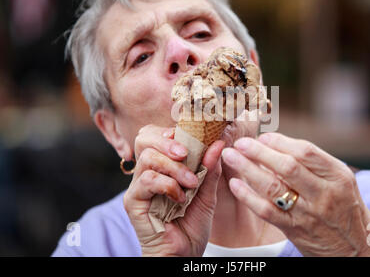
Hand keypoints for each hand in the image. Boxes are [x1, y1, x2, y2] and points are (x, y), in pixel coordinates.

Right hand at [123, 125, 224, 255]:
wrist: (183, 255)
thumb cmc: (192, 225)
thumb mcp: (207, 193)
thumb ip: (210, 168)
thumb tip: (218, 142)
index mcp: (161, 167)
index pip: (155, 135)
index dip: (170, 132)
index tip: (192, 139)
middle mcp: (146, 173)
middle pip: (144, 138)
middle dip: (168, 141)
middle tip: (186, 154)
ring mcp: (138, 187)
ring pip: (148, 158)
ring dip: (174, 168)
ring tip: (191, 183)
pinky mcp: (133, 202)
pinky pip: (146, 181)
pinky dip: (168, 185)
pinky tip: (180, 198)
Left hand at [222, 132, 369, 256]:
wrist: (354, 247)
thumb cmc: (342, 205)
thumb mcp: (339, 179)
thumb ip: (312, 163)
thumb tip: (274, 143)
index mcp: (337, 175)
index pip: (305, 151)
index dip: (280, 141)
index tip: (262, 136)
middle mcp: (324, 193)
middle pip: (287, 167)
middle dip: (260, 152)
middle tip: (240, 143)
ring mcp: (308, 213)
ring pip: (273, 187)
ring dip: (247, 169)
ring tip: (230, 156)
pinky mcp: (294, 230)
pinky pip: (266, 211)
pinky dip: (248, 196)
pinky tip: (234, 184)